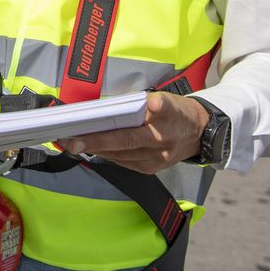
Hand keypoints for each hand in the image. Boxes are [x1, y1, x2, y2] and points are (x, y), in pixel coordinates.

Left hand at [57, 91, 208, 173]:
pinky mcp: (150, 170)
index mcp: (166, 124)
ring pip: (120, 155)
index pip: (140, 125)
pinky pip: (123, 162)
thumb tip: (144, 103)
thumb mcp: (172, 100)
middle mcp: (160, 145)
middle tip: (70, 141)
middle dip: (94, 142)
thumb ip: (157, 102)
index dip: (118, 128)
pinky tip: (91, 147)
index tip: (93, 130)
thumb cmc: (178, 113)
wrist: (199, 135)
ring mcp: (155, 161)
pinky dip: (106, 153)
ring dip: (95, 149)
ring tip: (72, 143)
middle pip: (123, 143)